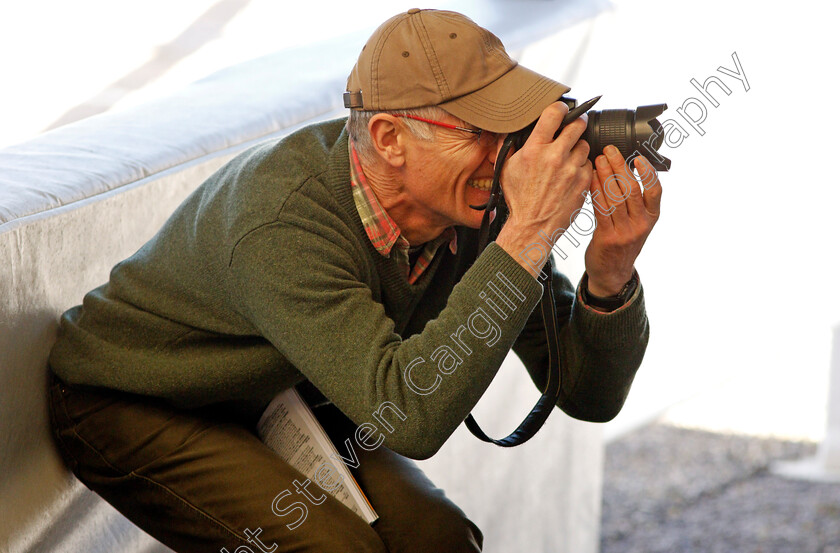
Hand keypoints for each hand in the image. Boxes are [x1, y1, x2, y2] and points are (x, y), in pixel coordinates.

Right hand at [495, 102, 593, 276]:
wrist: (532, 226)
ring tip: (568, 158)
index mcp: (535, 149)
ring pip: (584, 145)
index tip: (562, 110)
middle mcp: (555, 156)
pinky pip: (589, 165)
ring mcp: (572, 169)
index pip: (554, 113)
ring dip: (578, 148)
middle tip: (574, 126)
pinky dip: (582, 167)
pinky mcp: (583, 182)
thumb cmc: (518, 200)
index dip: (560, 107)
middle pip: (577, 124)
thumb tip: (512, 129)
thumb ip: (509, 146)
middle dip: (576, 122)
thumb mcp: (505, 170)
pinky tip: (571, 174)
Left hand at [583, 146, 661, 295]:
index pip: (655, 191)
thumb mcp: (637, 223)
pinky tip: (590, 178)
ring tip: (598, 159)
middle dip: (619, 166)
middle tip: (609, 150)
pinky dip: (596, 190)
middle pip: (631, 189)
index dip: (648, 173)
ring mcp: (625, 232)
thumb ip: (635, 202)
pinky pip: (601, 208)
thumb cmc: (622, 242)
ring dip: (605, 174)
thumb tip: (624, 169)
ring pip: (615, 197)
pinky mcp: (607, 237)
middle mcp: (641, 224)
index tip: (639, 157)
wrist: (612, 273)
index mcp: (651, 218)